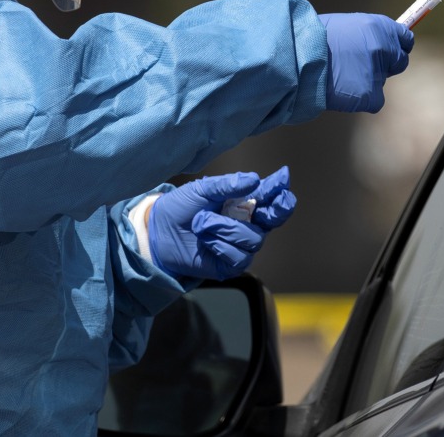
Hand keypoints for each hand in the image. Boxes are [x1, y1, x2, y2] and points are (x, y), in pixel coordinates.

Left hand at [149, 169, 295, 280]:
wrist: (159, 230)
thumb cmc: (182, 207)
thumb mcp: (202, 189)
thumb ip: (228, 185)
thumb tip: (254, 179)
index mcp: (243, 203)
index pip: (270, 198)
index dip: (280, 191)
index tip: (283, 179)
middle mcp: (247, 224)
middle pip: (273, 220)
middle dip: (275, 212)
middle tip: (264, 205)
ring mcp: (240, 245)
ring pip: (253, 239)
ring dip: (226, 228)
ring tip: (202, 223)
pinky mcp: (230, 264)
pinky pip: (238, 257)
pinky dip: (220, 245)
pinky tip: (206, 240)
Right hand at [319, 13, 414, 112]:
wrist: (298, 57)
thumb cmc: (313, 38)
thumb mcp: (344, 26)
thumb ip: (365, 34)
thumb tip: (377, 42)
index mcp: (379, 27)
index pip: (405, 39)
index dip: (398, 46)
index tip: (392, 51)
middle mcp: (384, 49)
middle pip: (399, 62)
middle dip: (385, 65)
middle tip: (362, 67)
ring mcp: (378, 73)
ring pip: (381, 81)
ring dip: (367, 81)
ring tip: (341, 76)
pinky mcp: (370, 95)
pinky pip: (374, 101)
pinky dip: (361, 99)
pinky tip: (343, 91)